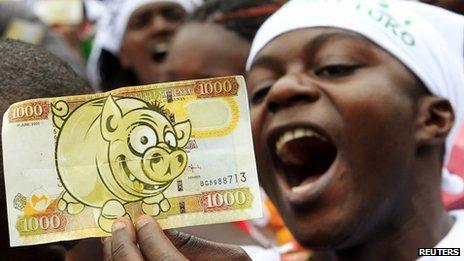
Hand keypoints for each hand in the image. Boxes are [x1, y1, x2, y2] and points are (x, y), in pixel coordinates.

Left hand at [102, 215, 250, 260]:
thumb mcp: (231, 258)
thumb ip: (197, 245)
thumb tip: (166, 228)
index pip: (164, 260)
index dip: (149, 237)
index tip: (142, 219)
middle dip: (123, 245)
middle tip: (119, 224)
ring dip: (116, 256)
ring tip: (114, 238)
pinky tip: (121, 256)